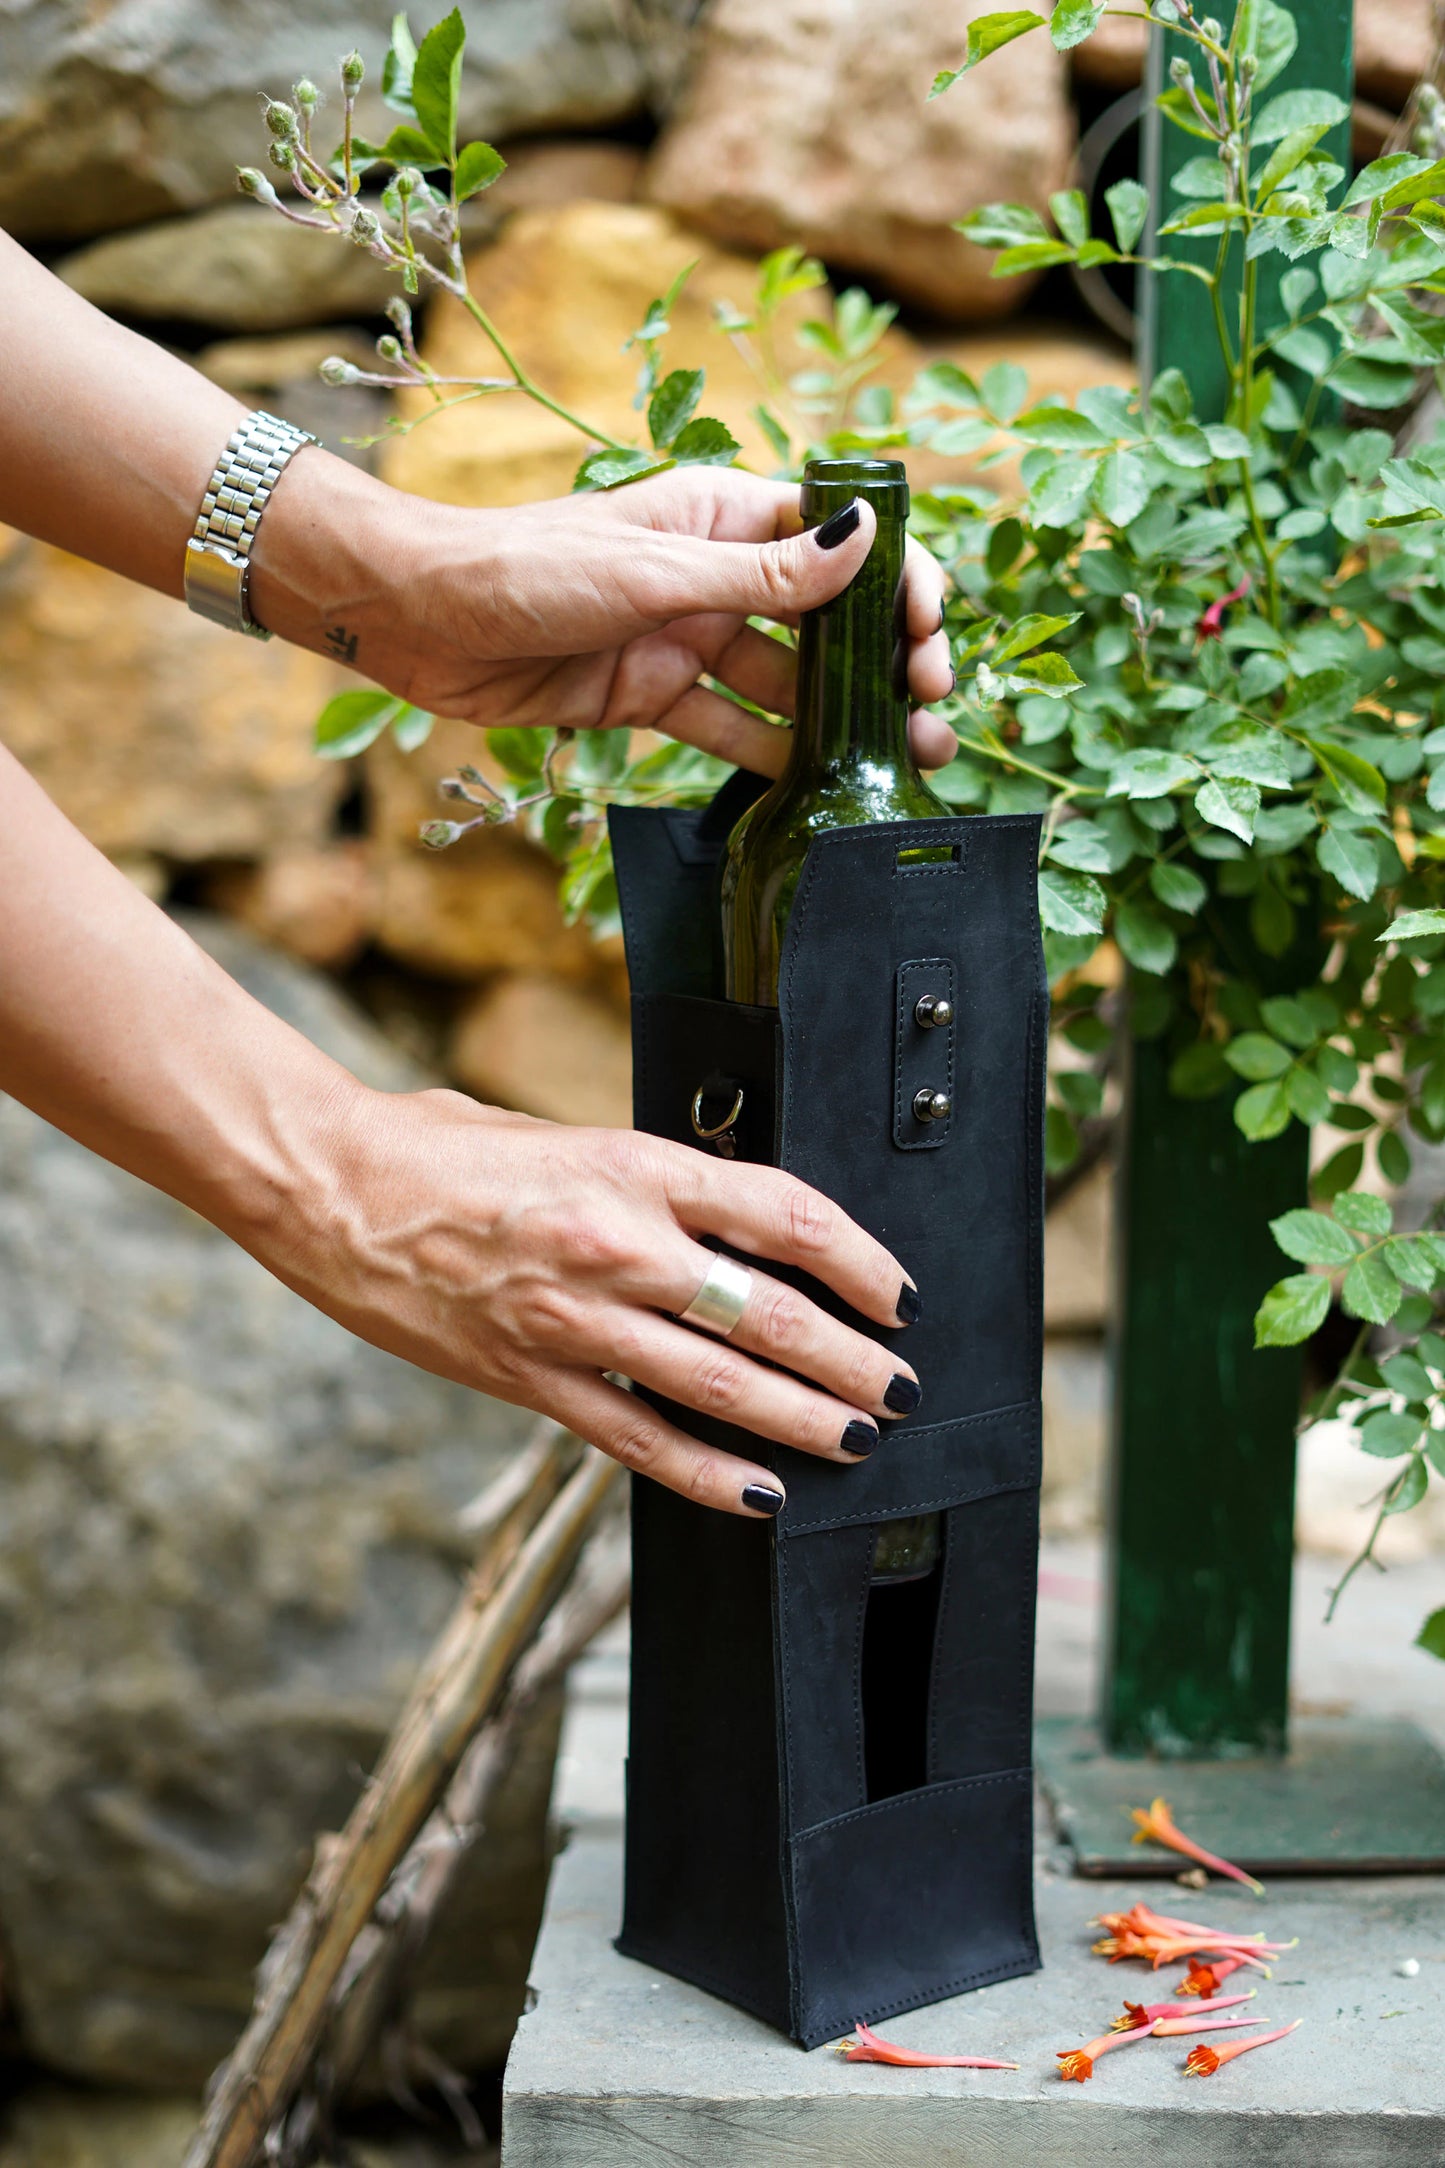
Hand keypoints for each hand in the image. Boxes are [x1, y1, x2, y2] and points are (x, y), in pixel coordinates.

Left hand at [254, 459, 957, 773]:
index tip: (927, 633)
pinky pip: (729, 729)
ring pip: (788, 683)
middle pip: (826, 618)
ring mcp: (686, 636)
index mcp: (724, 512)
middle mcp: (715, 572)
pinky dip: (774, 758)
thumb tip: (863, 541)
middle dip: (887, 662)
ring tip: (908, 764)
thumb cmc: (523, 567)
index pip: (838, 537)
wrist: (420, 620)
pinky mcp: (653, 694)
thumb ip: (760, 573)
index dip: (894, 581)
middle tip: (934, 711)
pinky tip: (824, 791)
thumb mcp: (651, 571)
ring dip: (846, 721)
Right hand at [275, 1084, 922, 1516]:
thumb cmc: (445, 1150)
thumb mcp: (571, 1136)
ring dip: (802, 1421)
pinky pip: (640, 1439)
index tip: (896, 1295)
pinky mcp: (533, 1379)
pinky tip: (758, 1492)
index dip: (861, 1262)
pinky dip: (708, 1473)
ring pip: (720, 1387)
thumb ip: (653, 1181)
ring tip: (854, 1439)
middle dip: (850, 1363)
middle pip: (772, 1316)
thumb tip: (733, 1218)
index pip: (786, 1217)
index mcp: (636, 1166)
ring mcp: (576, 1319)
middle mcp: (619, 1244)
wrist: (333, 1188)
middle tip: (897, 1391)